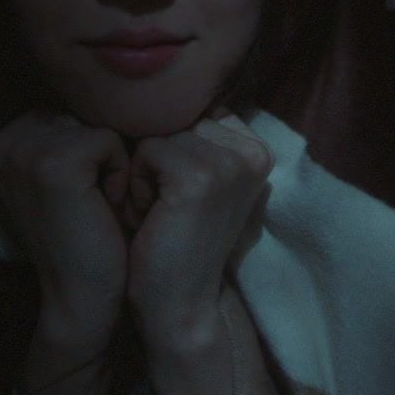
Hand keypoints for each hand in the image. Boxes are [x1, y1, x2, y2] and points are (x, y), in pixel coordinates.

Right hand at [0, 111, 132, 349]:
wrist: (82, 295)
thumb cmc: (89, 233)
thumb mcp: (65, 174)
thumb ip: (67, 133)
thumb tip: (105, 87)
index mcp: (2, 138)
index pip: (71, 107)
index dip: (90, 146)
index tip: (80, 192)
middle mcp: (5, 139)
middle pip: (85, 111)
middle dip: (101, 151)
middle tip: (91, 200)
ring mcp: (26, 151)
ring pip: (101, 124)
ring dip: (113, 163)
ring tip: (99, 203)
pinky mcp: (55, 163)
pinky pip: (112, 141)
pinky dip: (120, 172)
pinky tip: (105, 206)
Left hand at [120, 114, 273, 353]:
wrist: (179, 305)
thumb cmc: (176, 241)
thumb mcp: (199, 178)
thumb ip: (196, 136)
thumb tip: (159, 89)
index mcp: (257, 146)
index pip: (193, 109)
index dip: (172, 149)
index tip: (182, 195)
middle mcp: (252, 149)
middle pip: (175, 118)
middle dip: (158, 159)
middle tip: (169, 207)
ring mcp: (229, 162)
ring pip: (158, 133)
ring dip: (145, 173)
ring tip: (160, 212)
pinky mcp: (200, 175)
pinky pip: (144, 151)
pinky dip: (137, 185)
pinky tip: (152, 217)